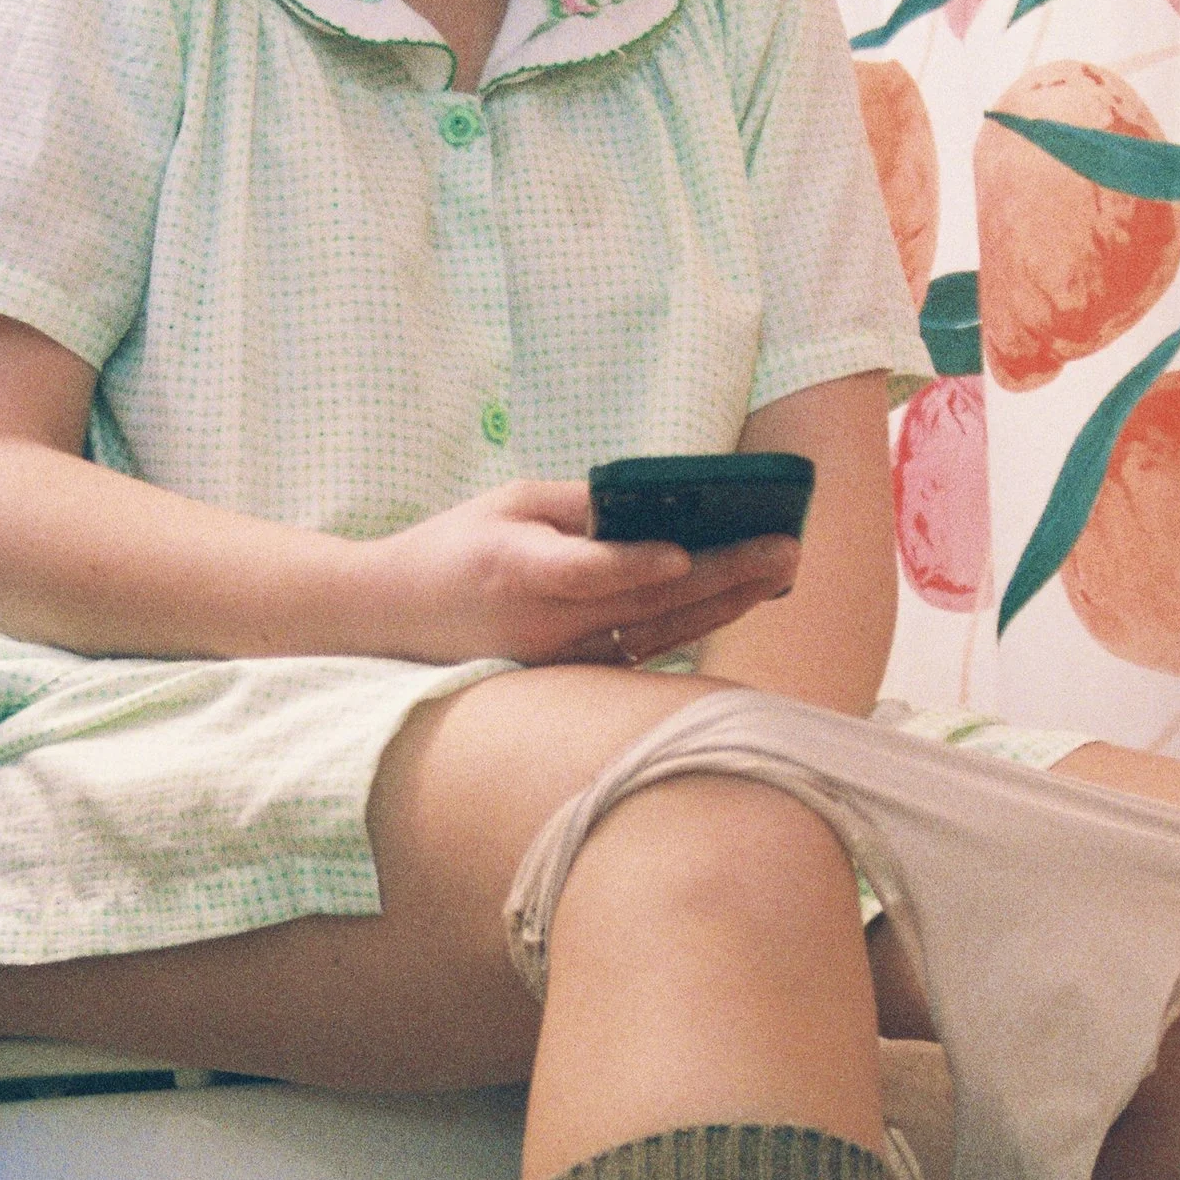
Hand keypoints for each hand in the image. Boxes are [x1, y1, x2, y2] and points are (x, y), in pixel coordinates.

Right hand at [347, 481, 801, 668]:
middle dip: (721, 576)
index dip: (634, 565)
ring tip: (780, 571)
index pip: (583, 572)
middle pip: (645, 604)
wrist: (393, 618)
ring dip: (723, 603)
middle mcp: (543, 624)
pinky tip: (740, 599)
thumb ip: (578, 505)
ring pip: (656, 632)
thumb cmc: (454, 548)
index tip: (684, 554)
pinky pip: (645, 650)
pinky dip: (694, 624)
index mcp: (516, 570)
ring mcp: (560, 660)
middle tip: (785, 549)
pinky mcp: (572, 677)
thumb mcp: (506, 503)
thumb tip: (656, 503)